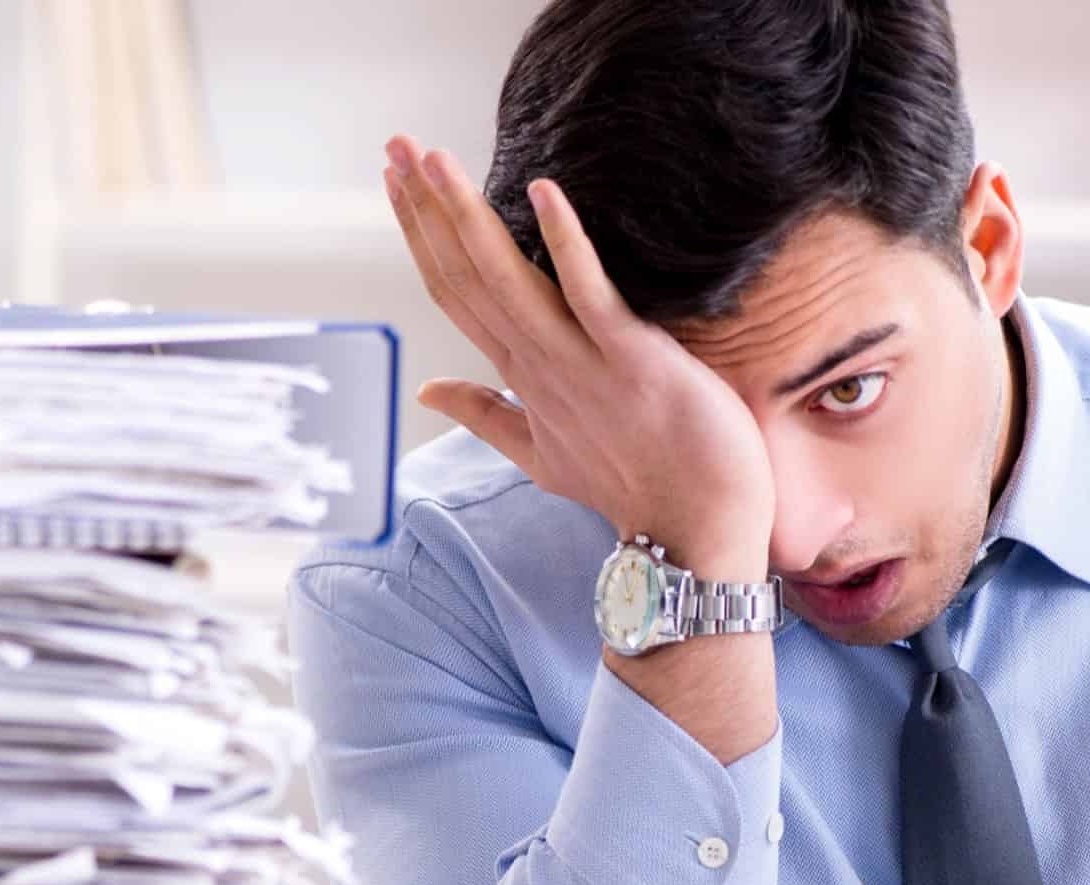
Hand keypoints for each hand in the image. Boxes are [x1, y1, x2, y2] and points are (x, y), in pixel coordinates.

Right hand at [382, 135, 774, 570]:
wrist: (694, 533)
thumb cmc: (632, 487)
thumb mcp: (543, 454)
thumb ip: (484, 414)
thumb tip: (427, 392)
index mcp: (521, 377)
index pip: (456, 294)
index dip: (422, 237)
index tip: (396, 182)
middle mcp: (540, 365)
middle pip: (469, 276)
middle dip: (428, 209)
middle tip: (394, 146)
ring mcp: (581, 363)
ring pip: (508, 280)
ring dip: (468, 216)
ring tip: (434, 159)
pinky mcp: (632, 360)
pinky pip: (591, 294)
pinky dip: (565, 243)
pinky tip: (543, 190)